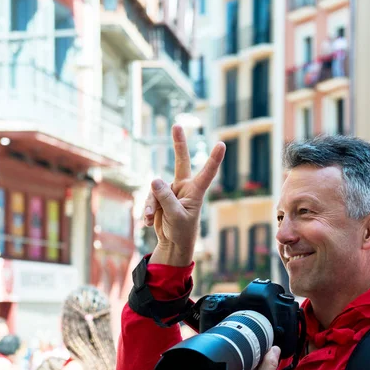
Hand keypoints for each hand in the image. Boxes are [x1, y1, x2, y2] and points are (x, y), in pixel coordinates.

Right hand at [144, 125, 224, 266]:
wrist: (172, 244)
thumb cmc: (181, 232)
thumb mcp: (175, 216)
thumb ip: (166, 199)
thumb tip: (155, 179)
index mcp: (195, 193)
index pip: (206, 173)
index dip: (214, 159)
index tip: (222, 144)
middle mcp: (184, 188)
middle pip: (181, 162)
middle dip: (179, 143)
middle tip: (176, 125)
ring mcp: (171, 192)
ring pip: (155, 189)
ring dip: (151, 204)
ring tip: (151, 218)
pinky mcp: (159, 199)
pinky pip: (149, 198)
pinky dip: (147, 211)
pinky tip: (149, 222)